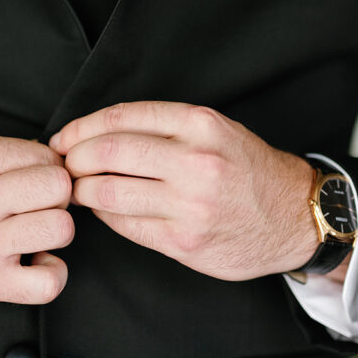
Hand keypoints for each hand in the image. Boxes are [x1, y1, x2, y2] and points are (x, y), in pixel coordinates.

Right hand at [0, 136, 73, 303]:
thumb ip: (0, 152)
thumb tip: (52, 156)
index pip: (42, 155)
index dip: (49, 166)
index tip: (38, 177)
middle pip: (57, 187)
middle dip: (58, 193)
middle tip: (41, 202)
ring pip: (60, 228)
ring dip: (56, 229)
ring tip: (37, 229)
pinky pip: (48, 282)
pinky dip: (53, 273)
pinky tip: (39, 261)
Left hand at [49, 101, 320, 280]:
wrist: (295, 216)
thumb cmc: (248, 169)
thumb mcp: (215, 130)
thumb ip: (163, 127)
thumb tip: (95, 133)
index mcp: (200, 124)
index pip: (121, 118)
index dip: (81, 128)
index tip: (63, 137)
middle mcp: (195, 161)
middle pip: (107, 152)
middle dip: (72, 158)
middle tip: (62, 165)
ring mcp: (189, 204)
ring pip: (108, 191)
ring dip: (81, 189)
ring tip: (75, 188)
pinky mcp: (183, 240)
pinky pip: (124, 224)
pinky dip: (104, 214)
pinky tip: (102, 208)